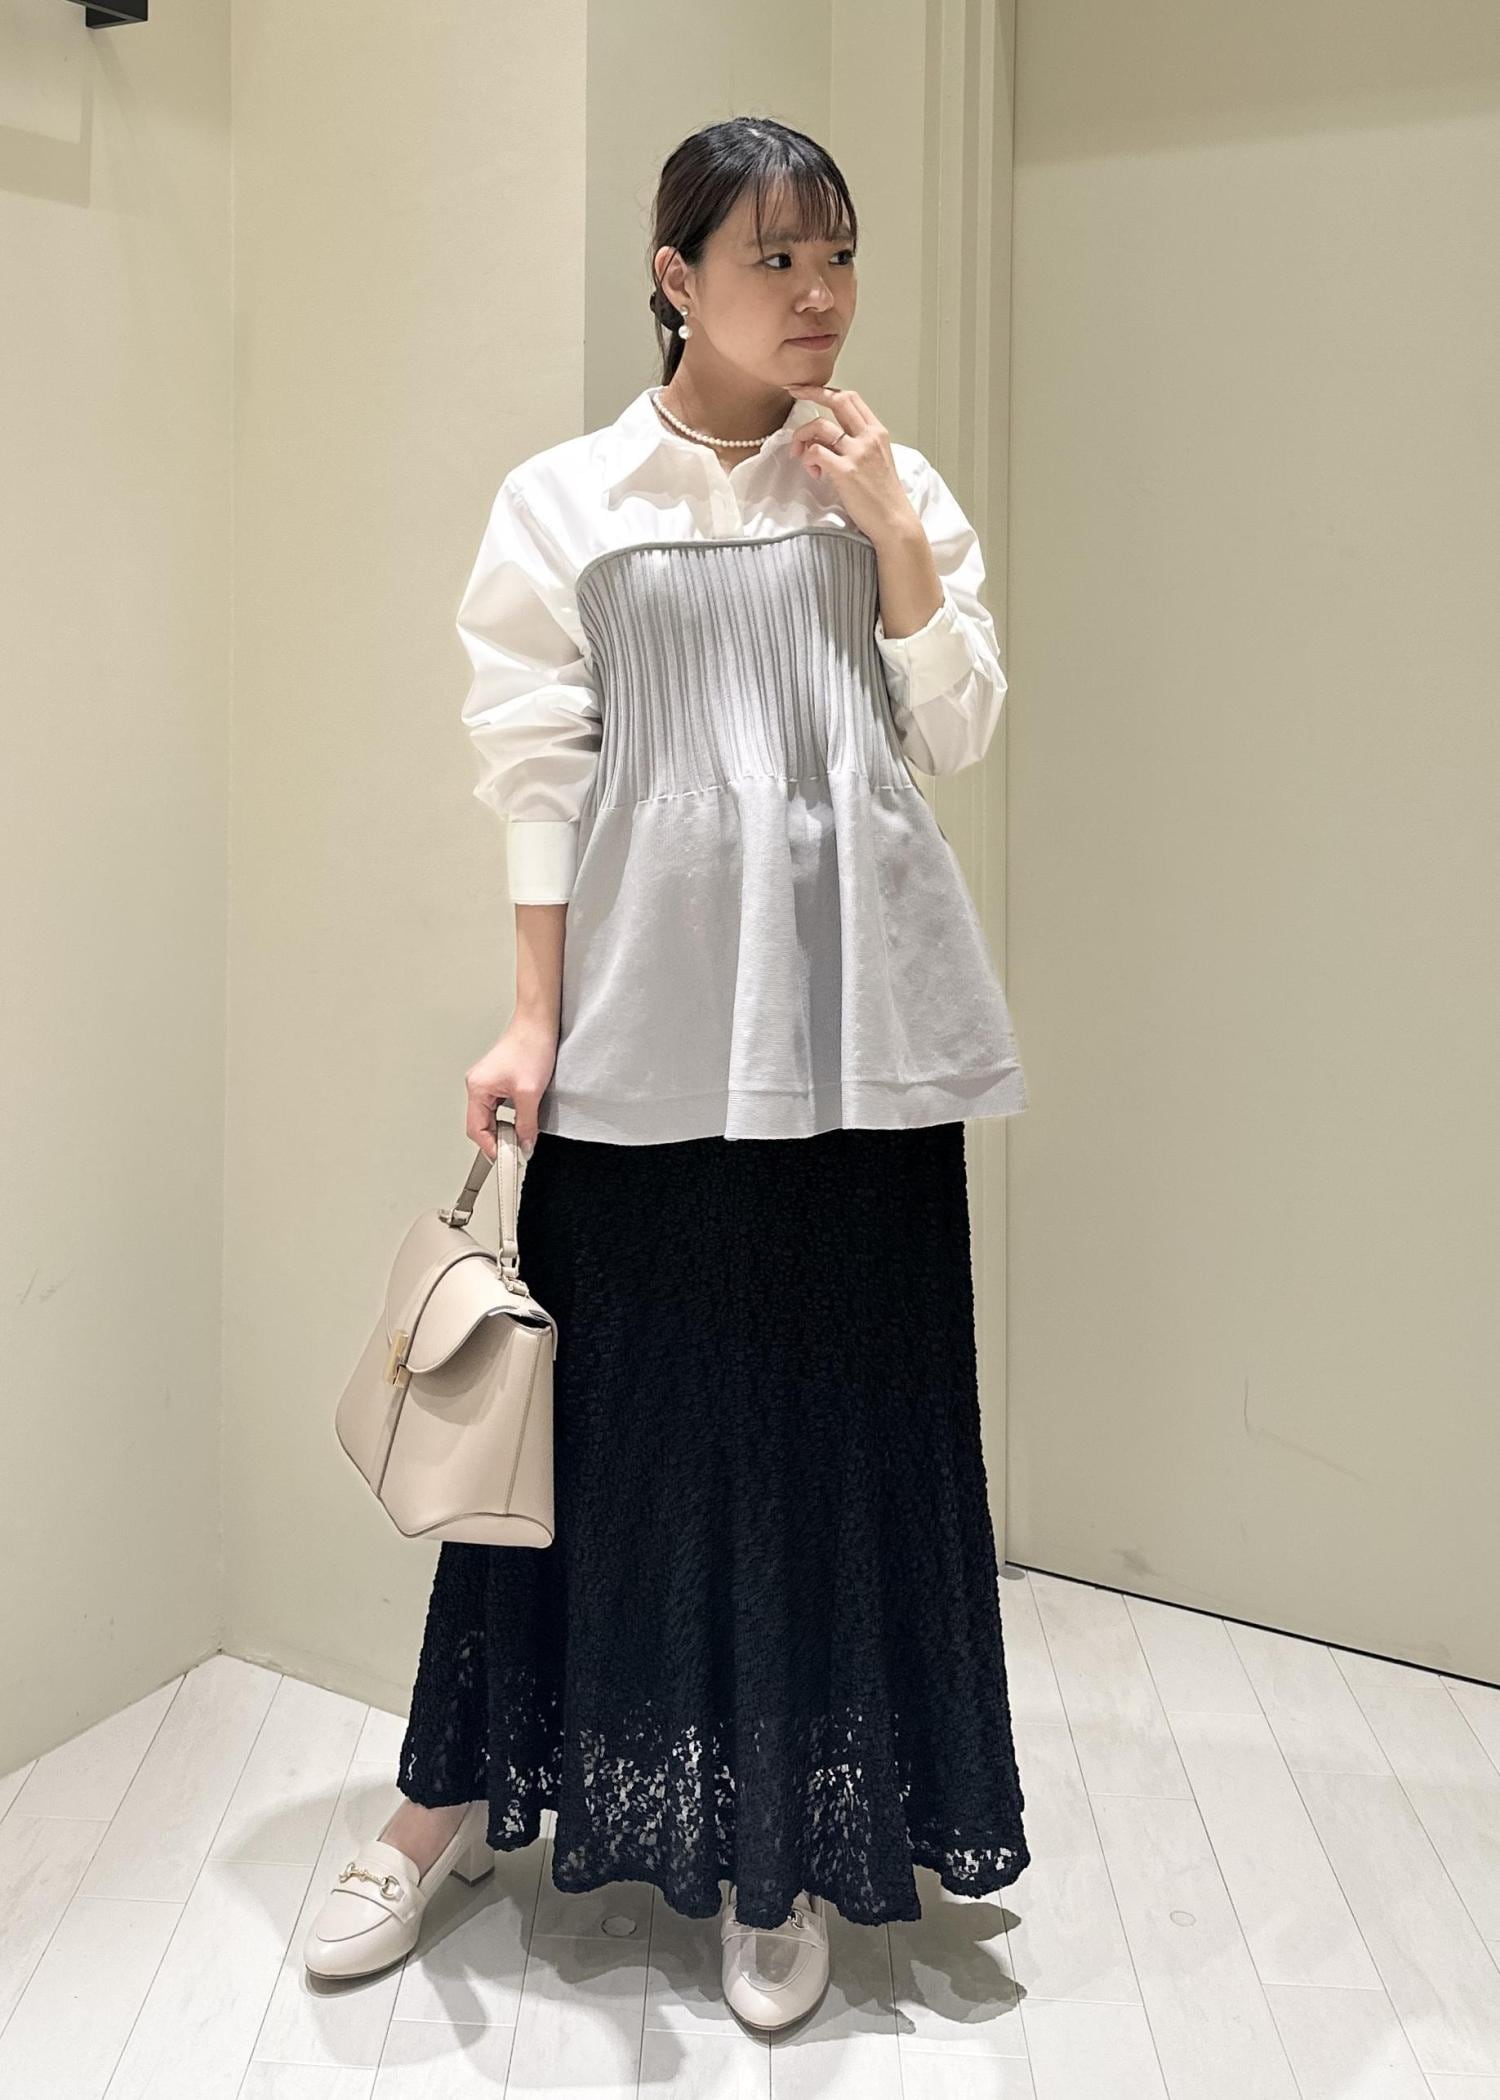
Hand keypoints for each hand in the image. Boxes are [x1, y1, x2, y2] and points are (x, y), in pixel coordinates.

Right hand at [465, 1013, 558, 1160]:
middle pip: (481, 1125)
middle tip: (517, 1148)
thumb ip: (526, 1123)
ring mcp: (487, 1081)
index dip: (491, 1147)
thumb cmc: (530, 1045)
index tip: (507, 1158)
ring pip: (490, 1116)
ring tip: (521, 1133)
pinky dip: (508, 1116)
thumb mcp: (530, 1092)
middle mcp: (478, 1085)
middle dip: (498, 1139)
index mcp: (477, 1088)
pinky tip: (521, 1118)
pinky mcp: (498, 1078)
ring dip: (504, 1127)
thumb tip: (525, 1145)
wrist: (539, 1022)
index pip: (476, 1130)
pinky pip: (498, 1106)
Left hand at [785, 384, 915, 543]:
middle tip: (793, 394)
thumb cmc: (884, 498)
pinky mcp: (845, 471)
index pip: (852, 398)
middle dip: (810, 393)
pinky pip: (815, 452)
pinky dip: (807, 459)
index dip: (827, 390)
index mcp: (877, 433)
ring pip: (819, 426)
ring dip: (802, 437)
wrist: (894, 522)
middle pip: (838, 400)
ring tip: (801, 456)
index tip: (808, 390)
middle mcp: (869, 437)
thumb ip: (858, 445)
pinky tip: (813, 472)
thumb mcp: (877, 461)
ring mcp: (858, 453)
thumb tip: (827, 440)